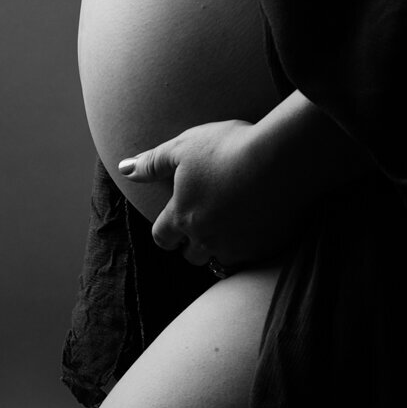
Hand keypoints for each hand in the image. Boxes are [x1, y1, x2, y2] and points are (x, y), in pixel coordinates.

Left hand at [118, 119, 306, 269]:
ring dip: (221, 248)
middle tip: (205, 223)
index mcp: (183, 216)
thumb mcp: (184, 146)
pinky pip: (252, 256)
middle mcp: (207, 238)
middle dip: (193, 243)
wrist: (281, 158)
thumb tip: (125, 168)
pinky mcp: (266, 248)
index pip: (162, 237)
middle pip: (191, 255)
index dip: (165, 231)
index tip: (173, 224)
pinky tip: (259, 224)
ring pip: (221, 260)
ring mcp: (238, 247)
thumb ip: (153, 161)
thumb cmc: (229, 147)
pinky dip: (252, 244)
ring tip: (232, 226)